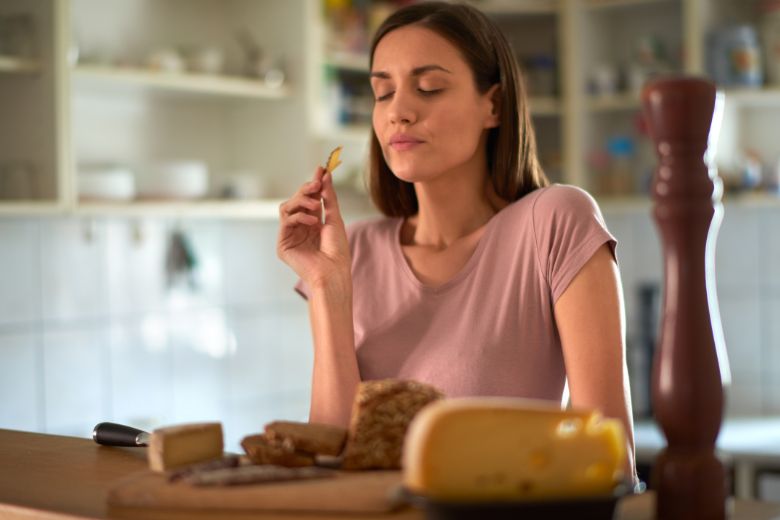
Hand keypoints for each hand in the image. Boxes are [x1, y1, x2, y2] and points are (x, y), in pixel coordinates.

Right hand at [277, 166, 350, 288]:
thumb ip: (328, 196)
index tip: (321, 168)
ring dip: (301, 201)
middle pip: (295, 200)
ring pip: (287, 207)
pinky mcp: (283, 244)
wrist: (333, 272)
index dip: (314, 184)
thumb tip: (325, 174)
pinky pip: (285, 221)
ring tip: (317, 206)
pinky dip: (299, 217)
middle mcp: (299, 228)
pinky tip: (313, 222)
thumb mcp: (335, 218)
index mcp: (312, 223)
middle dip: (306, 189)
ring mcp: (290, 236)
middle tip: (316, 184)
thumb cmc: (337, 250)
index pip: (309, 198)